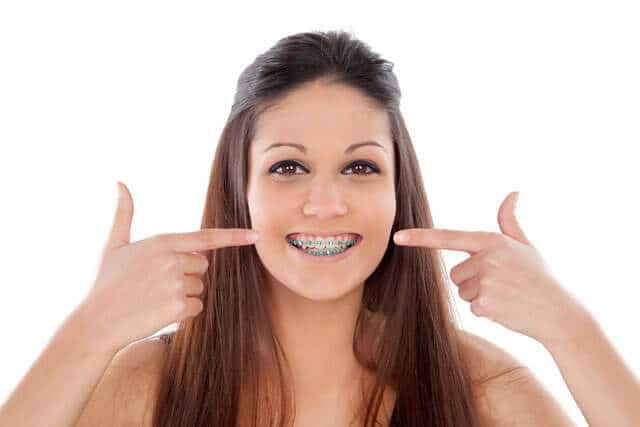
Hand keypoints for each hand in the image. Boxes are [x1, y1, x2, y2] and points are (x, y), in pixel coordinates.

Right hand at [75, 181, 259, 354]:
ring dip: (183, 294)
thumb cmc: (106, 283)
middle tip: (156, 284)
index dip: (233, 236)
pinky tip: (158, 312)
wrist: (96, 322)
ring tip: (154, 298)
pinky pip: (196, 306)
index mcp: (162, 241)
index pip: (205, 237)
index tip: (255, 234)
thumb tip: (120, 183)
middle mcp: (172, 259)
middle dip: (186, 274)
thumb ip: (124, 214)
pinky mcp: (178, 306)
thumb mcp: (114, 245)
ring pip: (199, 287)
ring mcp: (176, 283)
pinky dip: (182, 312)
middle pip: (202, 265)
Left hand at [393, 191, 586, 345]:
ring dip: (479, 296)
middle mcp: (487, 259)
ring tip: (506, 296)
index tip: (398, 237)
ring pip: (462, 291)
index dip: (421, 238)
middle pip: (455, 273)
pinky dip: (487, 311)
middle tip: (501, 284)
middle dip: (473, 281)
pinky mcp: (486, 304)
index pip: (449, 238)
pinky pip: (472, 307)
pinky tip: (507, 309)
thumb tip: (513, 193)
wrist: (559, 313)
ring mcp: (486, 282)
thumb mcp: (526, 246)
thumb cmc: (540, 278)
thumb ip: (509, 222)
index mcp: (492, 241)